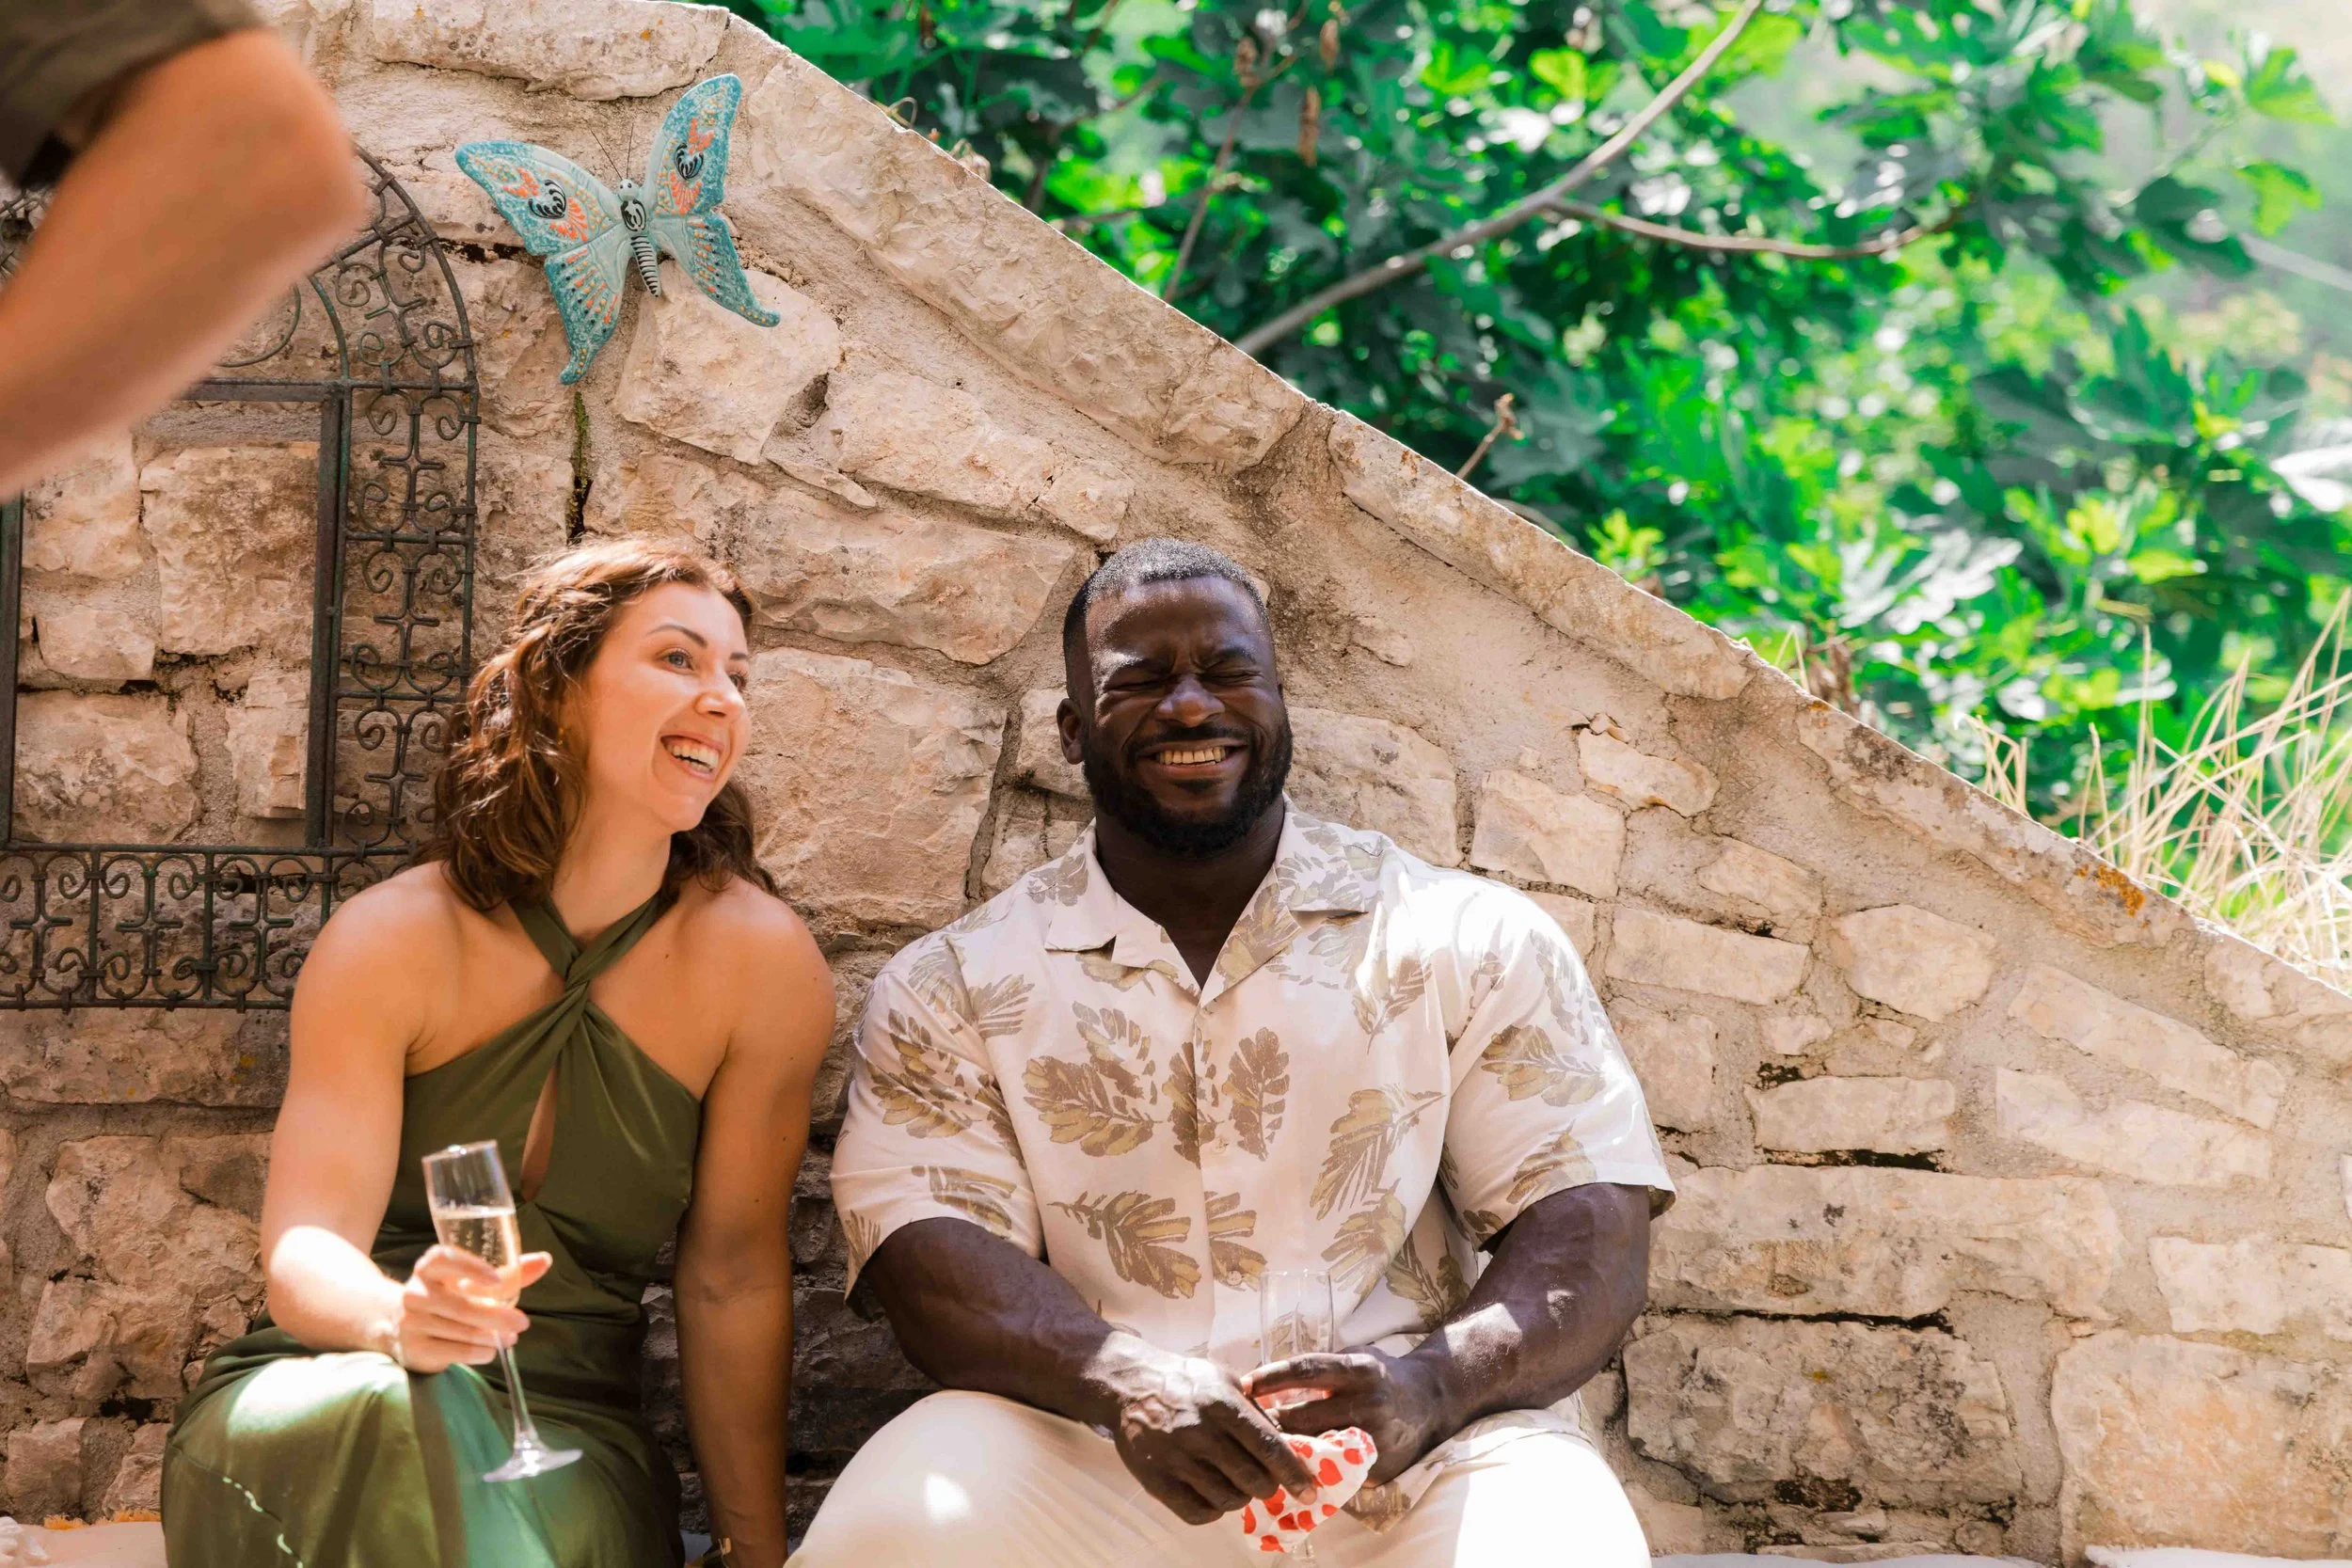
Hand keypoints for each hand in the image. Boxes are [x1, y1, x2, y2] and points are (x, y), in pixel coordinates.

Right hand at [389, 1246, 551, 1373]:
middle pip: (463, 1306)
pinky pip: (456, 1352)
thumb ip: (508, 1274)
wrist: (396, 1324)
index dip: (470, 1268)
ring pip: (463, 1331)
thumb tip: (544, 1260)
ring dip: (493, 1337)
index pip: (444, 1259)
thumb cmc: (446, 1296)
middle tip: (522, 1323)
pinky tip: (490, 1350)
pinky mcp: (415, 1349)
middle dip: (498, 1316)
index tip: (496, 1280)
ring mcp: (411, 1322)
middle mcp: (415, 1293)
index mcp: (429, 1268)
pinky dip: (480, 1352)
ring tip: (510, 1338)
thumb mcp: (469, 1282)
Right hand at [1102, 1346, 1323, 1524]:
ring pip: (1227, 1500)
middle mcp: (1199, 1432)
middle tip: (1267, 1481)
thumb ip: (1255, 1410)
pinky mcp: (1156, 1480)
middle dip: (1269, 1486)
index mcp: (1221, 1404)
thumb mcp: (1225, 1380)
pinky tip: (1213, 1494)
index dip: (1293, 1472)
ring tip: (1236, 1483)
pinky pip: (1197, 1513)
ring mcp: (1175, 1458)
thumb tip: (1289, 1443)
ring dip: (1241, 1497)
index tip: (1308, 1489)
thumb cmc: (1185, 1381)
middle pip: (1251, 1479)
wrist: (1130, 1385)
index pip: (1267, 1445)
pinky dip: (1213, 1511)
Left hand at [1244, 1350, 1450, 1484]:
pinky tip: (1291, 1469)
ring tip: (1258, 1449)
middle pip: (1305, 1416)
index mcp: (1358, 1371)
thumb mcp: (1357, 1358)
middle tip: (1242, 1425)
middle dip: (1271, 1422)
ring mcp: (1373, 1437)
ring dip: (1286, 1449)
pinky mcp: (1378, 1466)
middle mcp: (1367, 1402)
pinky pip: (1336, 1471)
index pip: (1307, 1370)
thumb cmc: (1383, 1376)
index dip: (1273, 1377)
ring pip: (1317, 1448)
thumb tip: (1271, 1378)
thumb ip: (1322, 1367)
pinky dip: (1312, 1470)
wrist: (1430, 1402)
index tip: (1245, 1384)